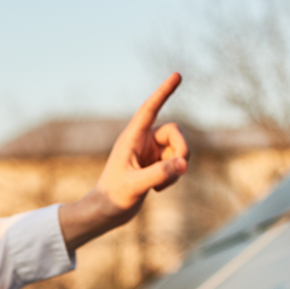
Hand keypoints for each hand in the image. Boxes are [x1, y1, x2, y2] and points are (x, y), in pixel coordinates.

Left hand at [58, 73, 189, 250]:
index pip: (150, 109)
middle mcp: (142, 141)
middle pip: (175, 131)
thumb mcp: (135, 186)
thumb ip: (159, 174)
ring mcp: (150, 153)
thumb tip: (183, 164)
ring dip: (177, 167)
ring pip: (179, 148)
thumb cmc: (113, 198)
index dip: (163, 92)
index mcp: (131, 138)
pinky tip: (158, 190)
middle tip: (179, 169)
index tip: (177, 75)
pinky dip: (174, 175)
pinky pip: (177, 163)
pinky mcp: (156, 165)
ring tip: (160, 186)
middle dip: (182, 149)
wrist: (106, 213)